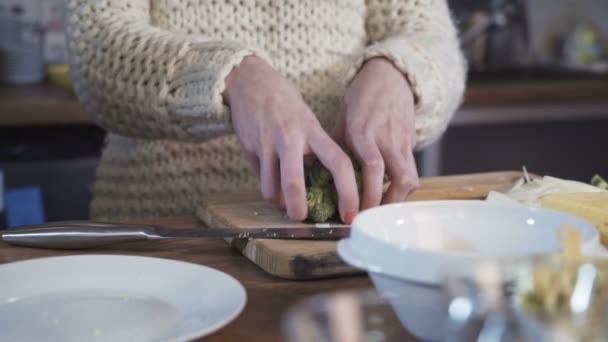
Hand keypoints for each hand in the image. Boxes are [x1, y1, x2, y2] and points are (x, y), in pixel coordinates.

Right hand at [224, 56, 358, 222]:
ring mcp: (268, 143)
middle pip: (294, 182)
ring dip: (279, 202)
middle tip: (303, 219)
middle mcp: (291, 137)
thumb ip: (315, 152)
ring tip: (285, 202)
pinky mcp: (249, 147)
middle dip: (298, 208)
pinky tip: (271, 183)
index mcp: (314, 132)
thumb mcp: (308, 123)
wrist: (251, 82)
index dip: (348, 192)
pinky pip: (259, 179)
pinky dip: (267, 189)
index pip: (339, 163)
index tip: (350, 213)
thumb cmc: (286, 107)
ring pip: (271, 189)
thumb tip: (322, 190)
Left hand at [335, 57, 418, 208]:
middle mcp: (386, 138)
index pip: (372, 167)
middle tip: (369, 216)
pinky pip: (410, 170)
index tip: (356, 212)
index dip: (368, 193)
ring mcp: (402, 141)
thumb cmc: (363, 97)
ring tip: (379, 208)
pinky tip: (387, 191)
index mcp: (364, 131)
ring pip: (410, 178)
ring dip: (396, 198)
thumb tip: (322, 172)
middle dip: (385, 203)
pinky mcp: (412, 143)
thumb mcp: (344, 117)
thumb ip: (338, 143)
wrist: (392, 76)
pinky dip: (400, 185)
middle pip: (398, 179)